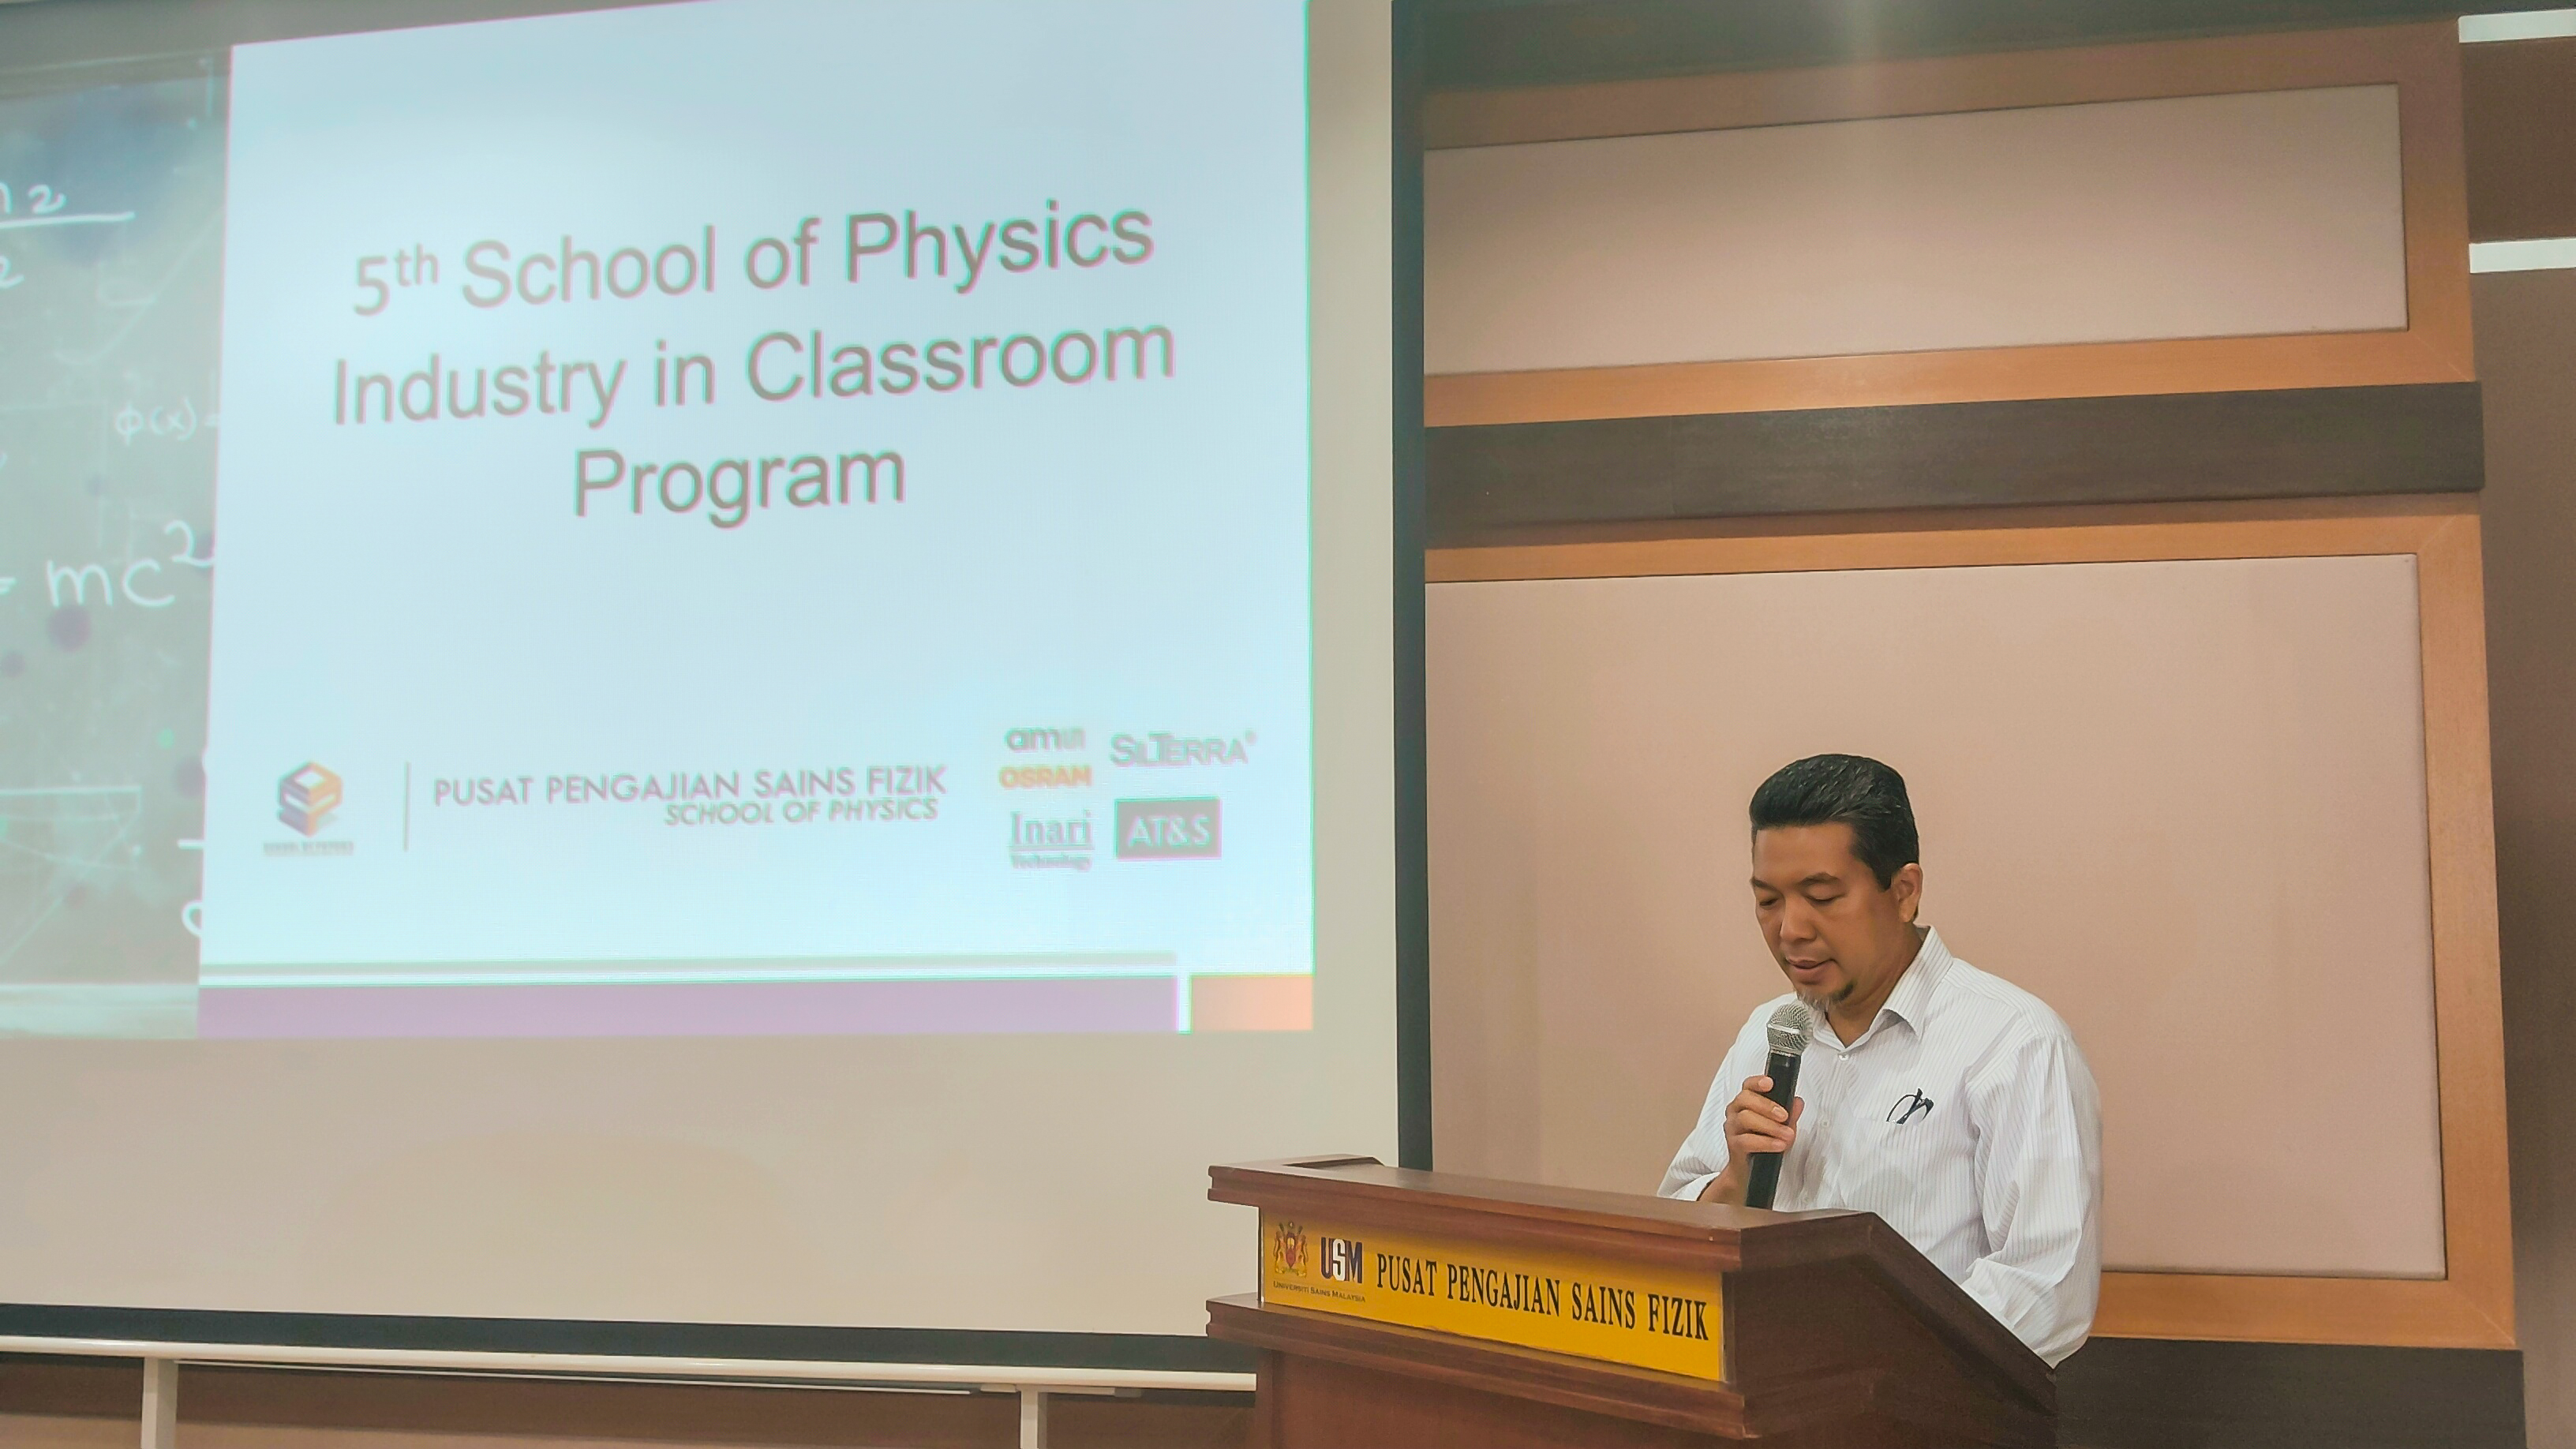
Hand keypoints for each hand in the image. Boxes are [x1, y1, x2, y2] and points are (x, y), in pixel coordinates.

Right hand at [1701, 1076, 1803, 1202]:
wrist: (1751, 1172)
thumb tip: (1797, 1102)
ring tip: (1786, 1135)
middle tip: (1784, 1116)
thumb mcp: (1782, 1127)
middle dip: (1767, 1106)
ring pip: (1745, 1118)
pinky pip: (1746, 1140)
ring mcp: (1733, 1128)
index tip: (1770, 1083)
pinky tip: (1778, 1145)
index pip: (1748, 1085)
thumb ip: (1790, 1114)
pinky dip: (1765, 1142)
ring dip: (1769, 1126)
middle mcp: (1735, 1112)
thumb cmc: (1765, 1144)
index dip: (1757, 1082)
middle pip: (1745, 1099)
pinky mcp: (1734, 1146)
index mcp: (1746, 1102)